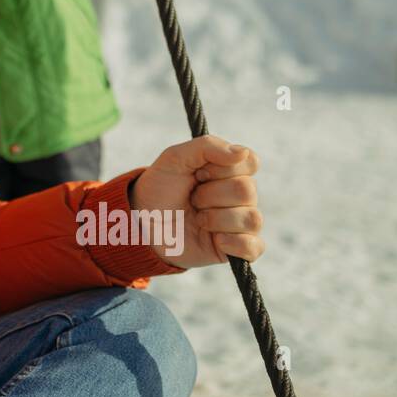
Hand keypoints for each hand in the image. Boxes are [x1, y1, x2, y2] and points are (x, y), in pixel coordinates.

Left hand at [128, 135, 264, 269]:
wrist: (142, 225)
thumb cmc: (159, 189)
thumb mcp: (174, 158)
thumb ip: (207, 147)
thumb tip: (242, 152)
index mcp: (228, 171)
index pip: (250, 162)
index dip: (222, 169)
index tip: (198, 173)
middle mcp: (238, 196)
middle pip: (247, 190)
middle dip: (211, 195)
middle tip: (191, 199)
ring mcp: (239, 222)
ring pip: (252, 218)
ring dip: (216, 219)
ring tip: (197, 219)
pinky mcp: (236, 249)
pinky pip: (254, 247)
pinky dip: (234, 243)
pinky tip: (215, 240)